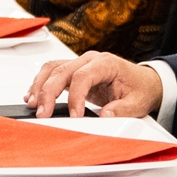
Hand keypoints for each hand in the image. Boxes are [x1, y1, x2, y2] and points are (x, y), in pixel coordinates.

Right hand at [25, 52, 161, 118]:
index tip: (74, 115)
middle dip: (49, 92)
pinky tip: (33, 96)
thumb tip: (105, 116)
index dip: (75, 96)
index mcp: (106, 63)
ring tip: (33, 104)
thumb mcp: (137, 103)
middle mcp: (90, 60)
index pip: (83, 76)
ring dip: (40, 86)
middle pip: (62, 71)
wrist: (143, 82)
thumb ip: (122, 110)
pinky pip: (53, 72)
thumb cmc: (139, 89)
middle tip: (43, 113)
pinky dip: (41, 84)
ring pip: (53, 69)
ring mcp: (81, 63)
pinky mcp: (74, 71)